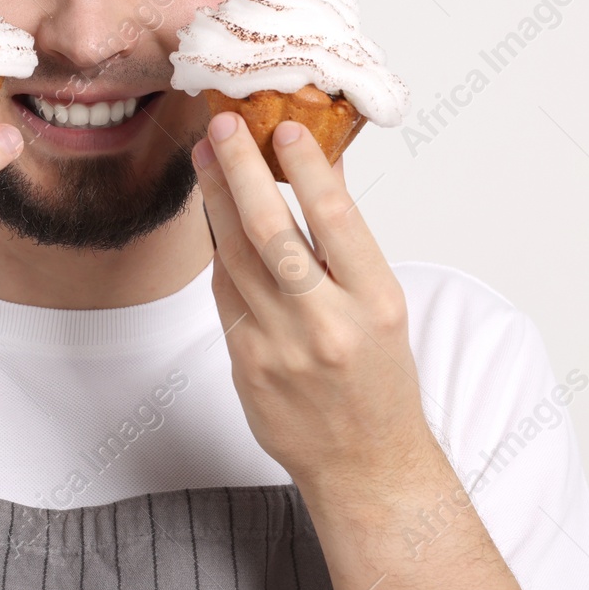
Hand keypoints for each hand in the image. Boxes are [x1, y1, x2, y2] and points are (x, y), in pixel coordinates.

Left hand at [191, 112, 437, 495]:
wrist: (364, 462)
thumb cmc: (378, 375)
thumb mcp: (382, 303)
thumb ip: (346, 240)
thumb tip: (320, 163)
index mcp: (376, 303)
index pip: (337, 220)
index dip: (307, 168)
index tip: (285, 128)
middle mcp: (328, 325)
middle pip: (272, 232)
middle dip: (241, 172)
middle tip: (222, 127)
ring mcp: (280, 349)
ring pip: (235, 258)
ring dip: (216, 201)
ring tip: (207, 158)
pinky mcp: (245, 365)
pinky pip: (225, 294)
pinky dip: (219, 251)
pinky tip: (215, 220)